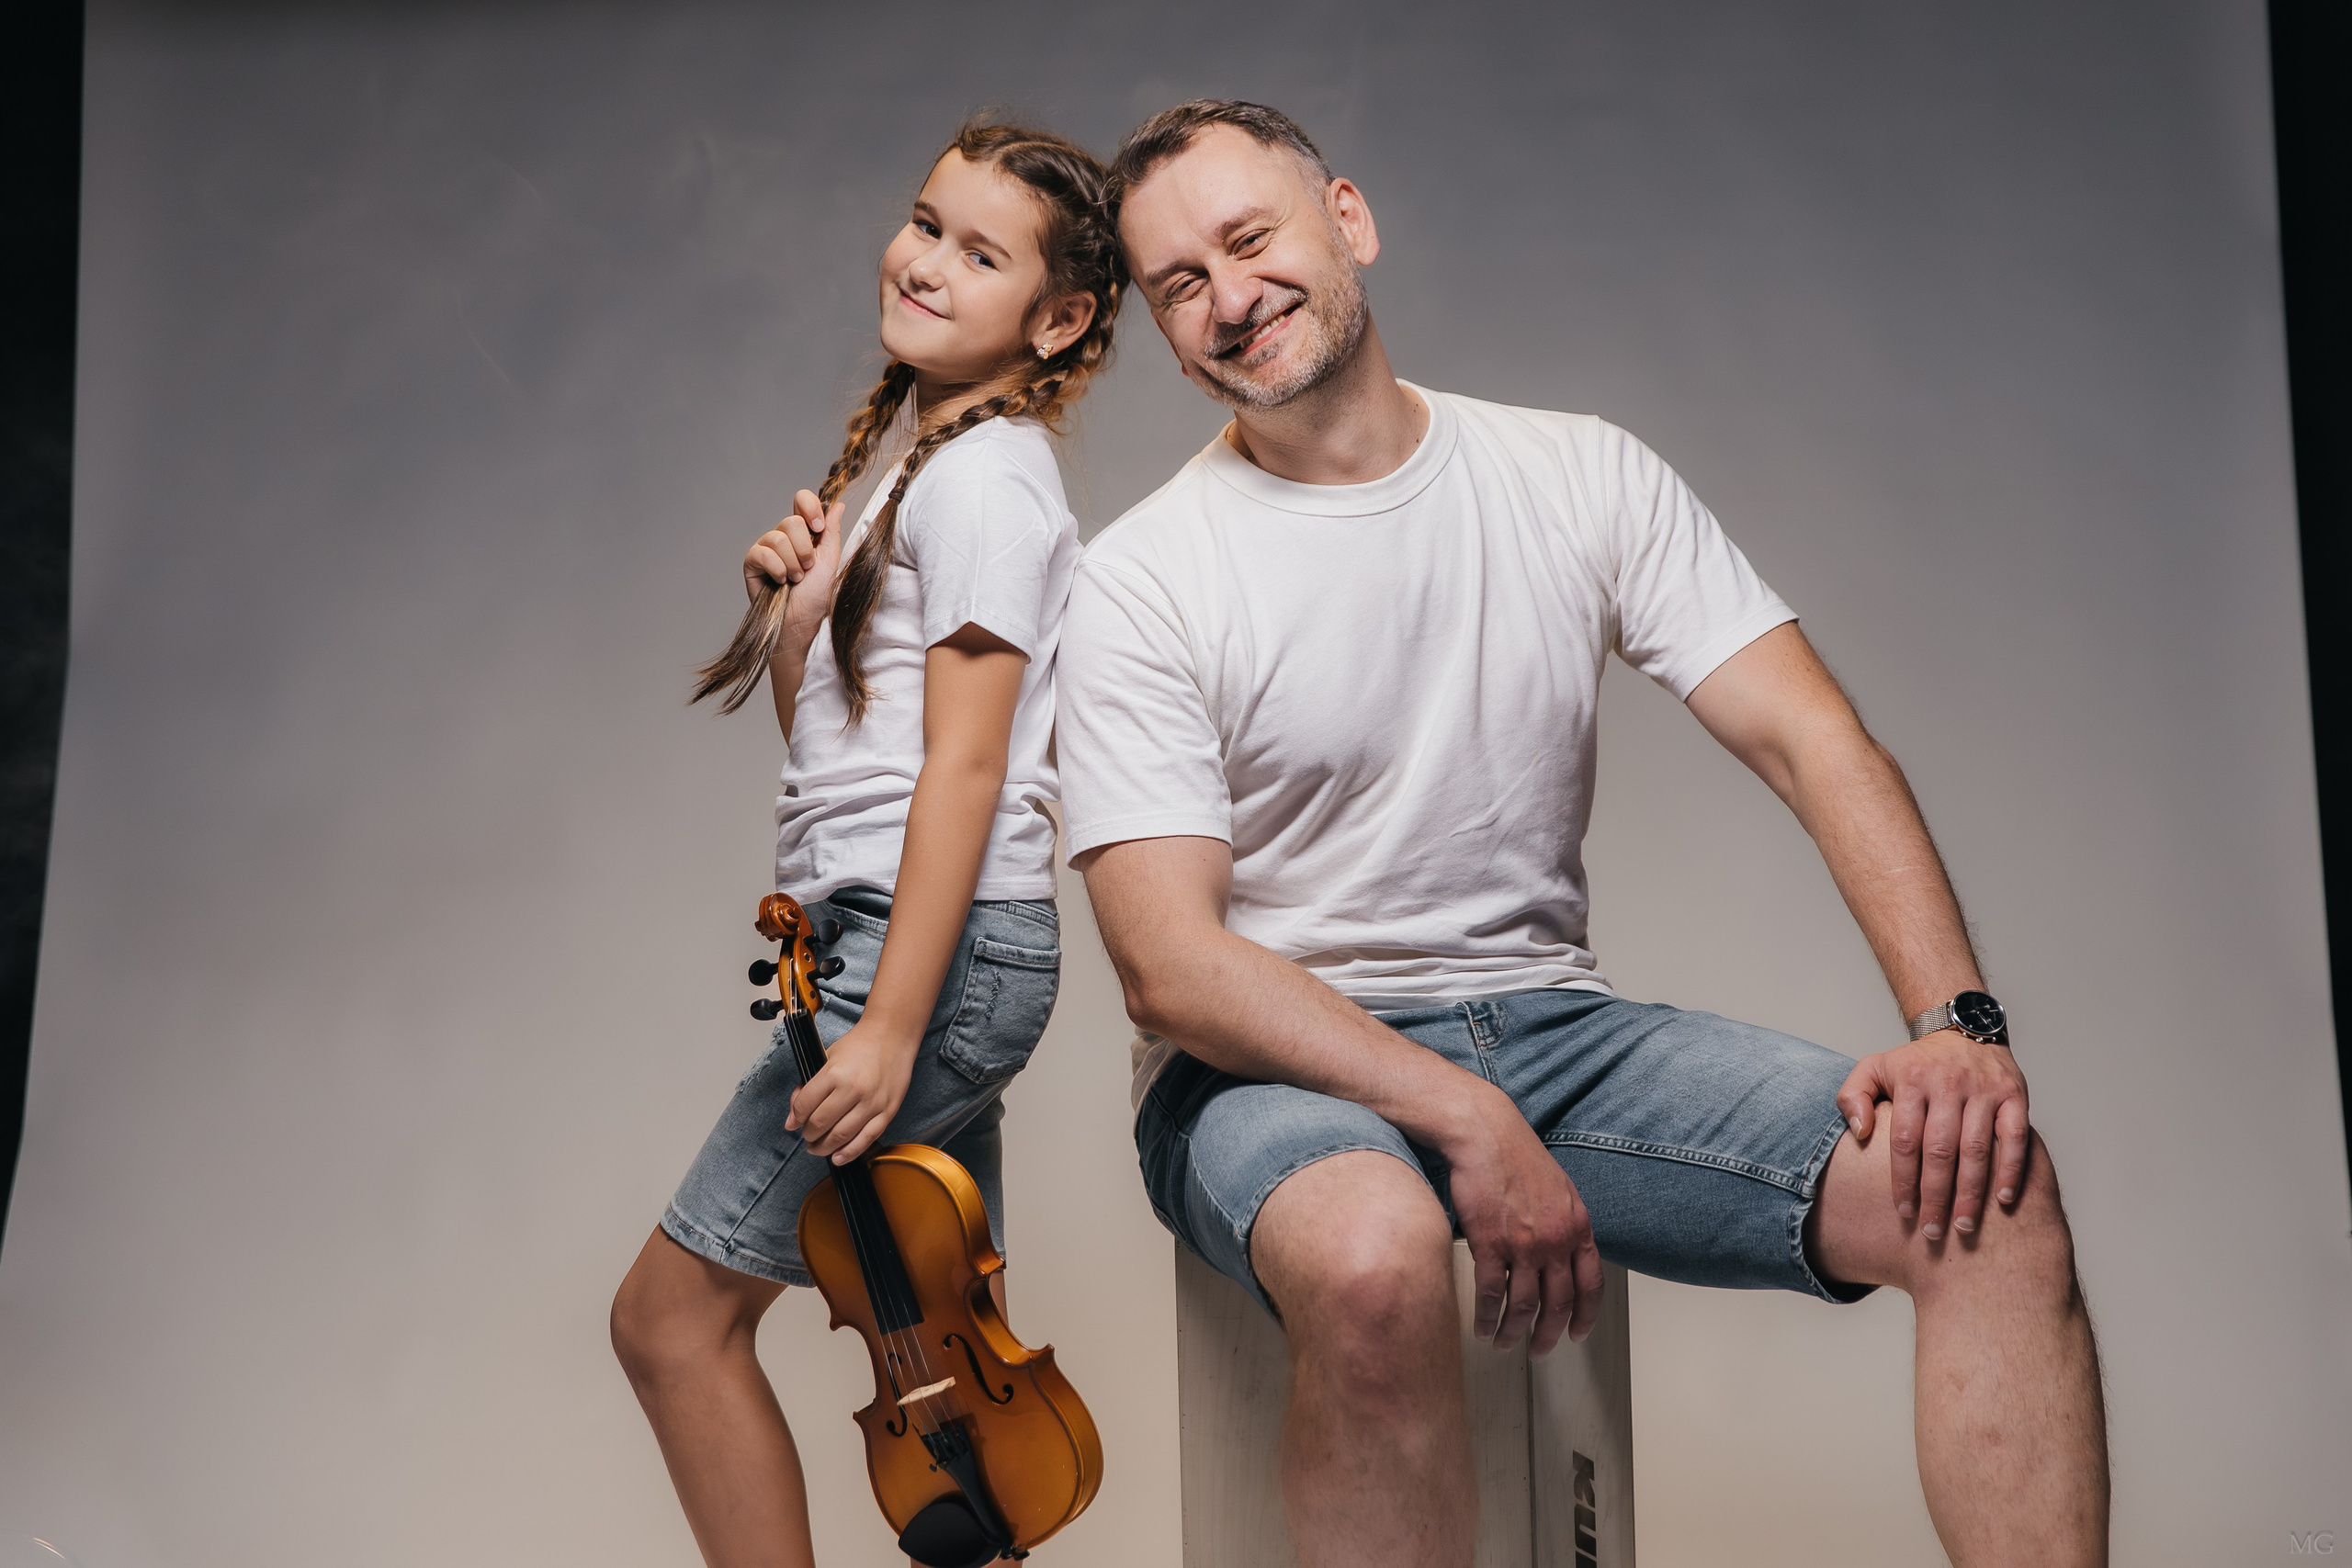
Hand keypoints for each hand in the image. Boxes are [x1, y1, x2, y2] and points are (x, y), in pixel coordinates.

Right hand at [744, 491, 847, 653]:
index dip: (810, 508)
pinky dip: (777, 570)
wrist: (799, 622)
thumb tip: (837, 504)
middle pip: (791, 521)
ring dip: (792, 564)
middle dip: (805, 550)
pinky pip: (762, 553)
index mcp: (804, 532)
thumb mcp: (830, 561)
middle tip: (807, 569)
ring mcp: (766, 548)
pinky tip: (779, 582)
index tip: (819, 528)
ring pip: (778, 538)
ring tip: (795, 580)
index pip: (802, 500)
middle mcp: (783, 536)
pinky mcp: (752, 561)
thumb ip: (832, 532)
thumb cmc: (815, 596)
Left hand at [785, 1021, 917, 1163]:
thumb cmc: (859, 1046)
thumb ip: (807, 1086)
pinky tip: (838, 1157)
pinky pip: (866, 1139)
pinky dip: (849, 1153)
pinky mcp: (887, 1112)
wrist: (892, 1037)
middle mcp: (853, 1089)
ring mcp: (872, 1103)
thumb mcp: (826, 1058)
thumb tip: (793, 1118)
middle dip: (808, 1134)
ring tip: (818, 1147)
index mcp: (834, 1073)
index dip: (795, 1118)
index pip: (805, 1105)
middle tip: (807, 1134)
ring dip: (824, 1147)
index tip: (794, 1122)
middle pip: (820, 1124)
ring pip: (840, 1136)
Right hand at [1439, 1081, 1604, 1355]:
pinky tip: (1482, 1326)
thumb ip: (1566, 1223)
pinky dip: (1486, 1316)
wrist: (1485, 1133)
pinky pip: (1490, 1293)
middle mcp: (1556, 1240)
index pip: (1591, 1285)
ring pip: (1523, 1305)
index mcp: (1578, 1226)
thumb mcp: (1559, 1189)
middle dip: (1548, 1335)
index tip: (1576, 1334)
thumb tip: (1565, 1254)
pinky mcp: (1489, 1243)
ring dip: (1513, 1331)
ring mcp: (1523, 1244)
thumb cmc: (1516, 1155)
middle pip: (1558, 1304)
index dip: (1585, 1316)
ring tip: (1503, 1342)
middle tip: (1539, 1351)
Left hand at [1837, 1030, 2029, 1242]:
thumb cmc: (1915, 1062)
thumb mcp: (1874, 1067)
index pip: (1905, 1140)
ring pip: (1977, 1148)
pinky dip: (2012, 1170)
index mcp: (1911, 1080)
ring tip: (1963, 1226)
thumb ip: (1852, 1096)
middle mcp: (1948, 1084)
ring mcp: (1984, 1090)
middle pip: (1941, 1150)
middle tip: (1933, 1232)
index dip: (1904, 1180)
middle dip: (1936, 1196)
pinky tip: (2003, 1200)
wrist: (1963, 1029)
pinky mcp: (2014, 1095)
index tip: (1903, 1212)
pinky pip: (2016, 1137)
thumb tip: (1859, 1132)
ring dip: (1971, 1192)